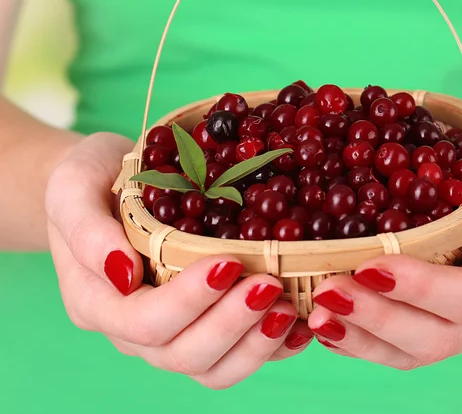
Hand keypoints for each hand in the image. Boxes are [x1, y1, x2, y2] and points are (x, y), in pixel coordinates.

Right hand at [45, 133, 311, 388]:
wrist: (105, 187)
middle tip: (270, 286)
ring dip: (254, 345)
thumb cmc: (89, 183)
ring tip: (288, 309)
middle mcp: (132, 329)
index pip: (144, 321)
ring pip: (211, 367)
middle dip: (231, 324)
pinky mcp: (198, 323)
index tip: (228, 264)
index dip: (189, 301)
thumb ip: (87, 231)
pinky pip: (233, 355)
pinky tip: (298, 323)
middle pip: (182, 354)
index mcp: (97, 300)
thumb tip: (124, 273)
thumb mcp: (73, 188)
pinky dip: (268, 348)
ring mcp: (167, 332)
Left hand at [306, 109, 461, 367]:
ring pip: (413, 350)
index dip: (419, 288)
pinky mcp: (437, 316)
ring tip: (315, 316)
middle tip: (324, 291)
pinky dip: (361, 340)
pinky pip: (400, 344)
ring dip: (361, 336)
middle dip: (377, 317)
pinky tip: (326, 325)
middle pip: (436, 335)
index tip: (369, 266)